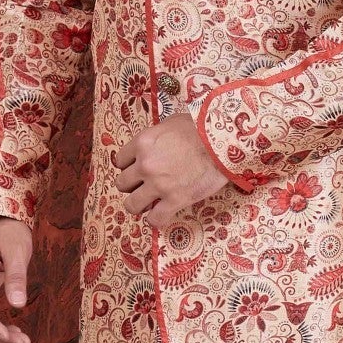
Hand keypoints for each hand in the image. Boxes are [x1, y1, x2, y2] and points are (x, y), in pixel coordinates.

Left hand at [112, 112, 229, 228]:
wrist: (222, 141)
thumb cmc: (201, 127)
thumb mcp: (171, 123)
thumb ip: (157, 135)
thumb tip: (157, 142)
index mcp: (142, 143)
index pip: (120, 161)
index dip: (128, 167)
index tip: (136, 169)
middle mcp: (145, 165)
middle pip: (122, 183)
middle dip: (132, 186)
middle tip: (143, 186)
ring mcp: (158, 184)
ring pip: (132, 205)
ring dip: (139, 205)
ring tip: (148, 204)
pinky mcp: (175, 200)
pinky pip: (155, 218)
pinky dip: (157, 219)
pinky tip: (162, 214)